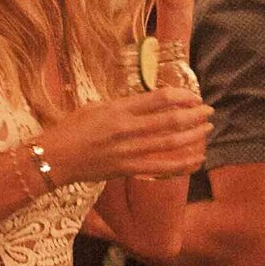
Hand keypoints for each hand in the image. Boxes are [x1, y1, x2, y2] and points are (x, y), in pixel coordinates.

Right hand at [41, 87, 211, 185]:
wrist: (55, 157)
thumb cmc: (71, 128)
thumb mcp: (95, 107)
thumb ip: (122, 105)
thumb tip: (147, 103)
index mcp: (118, 109)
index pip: (158, 99)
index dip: (181, 96)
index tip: (193, 96)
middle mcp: (127, 129)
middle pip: (169, 120)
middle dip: (194, 115)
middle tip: (209, 111)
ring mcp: (128, 151)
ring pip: (169, 143)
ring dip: (192, 136)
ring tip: (207, 129)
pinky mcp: (127, 169)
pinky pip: (160, 168)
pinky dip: (181, 164)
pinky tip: (196, 159)